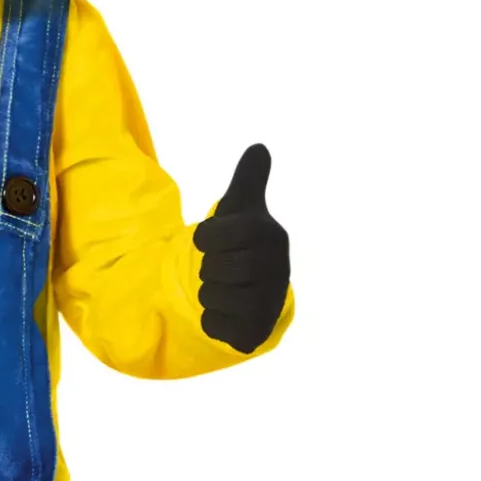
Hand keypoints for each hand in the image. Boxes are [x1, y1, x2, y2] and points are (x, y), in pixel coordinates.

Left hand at [193, 143, 289, 353]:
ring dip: (208, 293)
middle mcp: (275, 269)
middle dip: (208, 267)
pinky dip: (211, 319)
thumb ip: (249, 179)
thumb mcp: (242, 208)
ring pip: (210, 297)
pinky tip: (226, 311)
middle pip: (212, 268)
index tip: (216, 240)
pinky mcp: (255, 333)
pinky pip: (214, 326)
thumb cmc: (243, 243)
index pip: (209, 236)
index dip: (205, 238)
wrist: (256, 290)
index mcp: (269, 235)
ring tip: (225, 288)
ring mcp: (267, 304)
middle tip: (222, 268)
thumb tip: (259, 148)